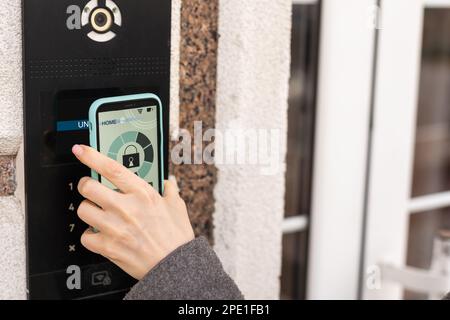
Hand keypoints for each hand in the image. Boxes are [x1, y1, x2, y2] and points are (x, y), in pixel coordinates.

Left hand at [72, 144, 194, 279]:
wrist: (175, 265)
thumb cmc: (177, 237)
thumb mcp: (177, 207)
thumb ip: (170, 191)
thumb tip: (168, 183)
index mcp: (142, 194)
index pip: (111, 168)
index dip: (92, 156)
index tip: (81, 150)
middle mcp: (125, 207)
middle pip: (88, 187)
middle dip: (86, 185)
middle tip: (90, 188)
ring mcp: (114, 227)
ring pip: (83, 210)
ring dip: (88, 210)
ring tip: (97, 213)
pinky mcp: (107, 246)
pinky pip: (85, 236)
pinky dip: (90, 235)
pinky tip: (99, 234)